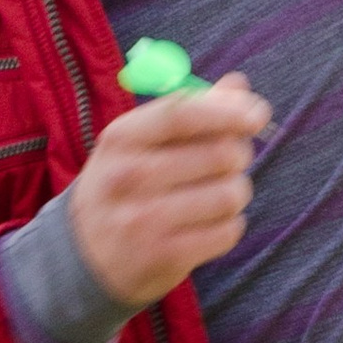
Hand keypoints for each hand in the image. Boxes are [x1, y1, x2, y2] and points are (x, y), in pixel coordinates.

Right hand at [66, 76, 269, 309]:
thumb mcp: (140, 142)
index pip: (183, 114)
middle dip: (238, 154)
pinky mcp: (164, 256)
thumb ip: (190, 110)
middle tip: (230, 162)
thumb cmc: (125, 186)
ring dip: (236, 192)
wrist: (85, 256)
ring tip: (220, 194)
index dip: (227, 111)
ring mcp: (143, 220)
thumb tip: (239, 85)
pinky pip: (227, 232)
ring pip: (229, 194)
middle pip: (218, 153)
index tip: (257, 115)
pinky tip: (211, 223)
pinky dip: (230, 225)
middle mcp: (127, 177)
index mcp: (121, 138)